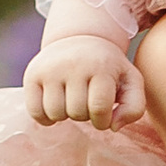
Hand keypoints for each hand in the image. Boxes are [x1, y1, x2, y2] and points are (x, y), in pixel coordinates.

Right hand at [25, 43, 144, 128]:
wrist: (80, 39)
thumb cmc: (109, 68)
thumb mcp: (131, 81)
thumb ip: (134, 107)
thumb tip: (113, 127)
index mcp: (101, 66)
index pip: (99, 109)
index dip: (103, 121)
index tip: (104, 115)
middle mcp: (73, 64)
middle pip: (77, 113)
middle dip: (85, 115)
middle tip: (87, 101)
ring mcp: (50, 69)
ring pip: (55, 113)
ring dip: (66, 115)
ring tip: (72, 101)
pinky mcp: (32, 75)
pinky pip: (35, 112)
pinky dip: (45, 117)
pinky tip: (56, 105)